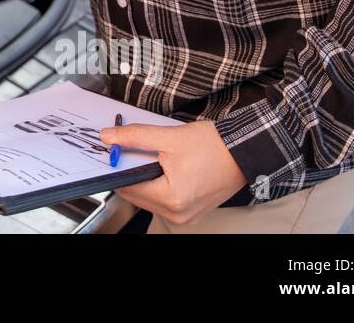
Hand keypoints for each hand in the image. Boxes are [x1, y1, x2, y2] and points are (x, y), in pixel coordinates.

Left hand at [99, 120, 247, 226]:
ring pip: (149, 198)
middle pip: (136, 194)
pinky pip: (163, 201)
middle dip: (132, 172)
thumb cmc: (214, 146)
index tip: (114, 151)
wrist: (244, 151)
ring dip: (145, 179)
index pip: (127, 186)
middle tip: (134, 151)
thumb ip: (135, 137)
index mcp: (171, 199)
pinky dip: (158, 185)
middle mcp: (177, 214)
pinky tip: (165, 168)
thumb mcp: (169, 137)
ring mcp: (185, 216)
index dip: (118, 167)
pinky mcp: (191, 212)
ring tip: (155, 158)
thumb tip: (108, 137)